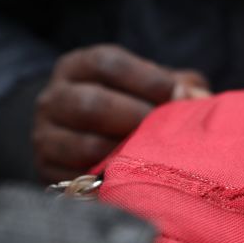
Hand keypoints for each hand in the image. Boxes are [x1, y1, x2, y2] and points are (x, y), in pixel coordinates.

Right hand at [33, 44, 210, 182]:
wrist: (83, 135)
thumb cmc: (132, 102)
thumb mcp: (151, 83)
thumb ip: (179, 83)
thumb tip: (198, 97)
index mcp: (80, 66)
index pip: (107, 63)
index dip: (147, 78)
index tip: (176, 93)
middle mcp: (54, 97)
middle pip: (91, 104)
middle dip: (138, 117)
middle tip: (166, 129)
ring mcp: (45, 136)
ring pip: (86, 145)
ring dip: (128, 152)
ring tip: (154, 153)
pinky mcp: (48, 172)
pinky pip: (81, 180)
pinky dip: (113, 179)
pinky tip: (136, 176)